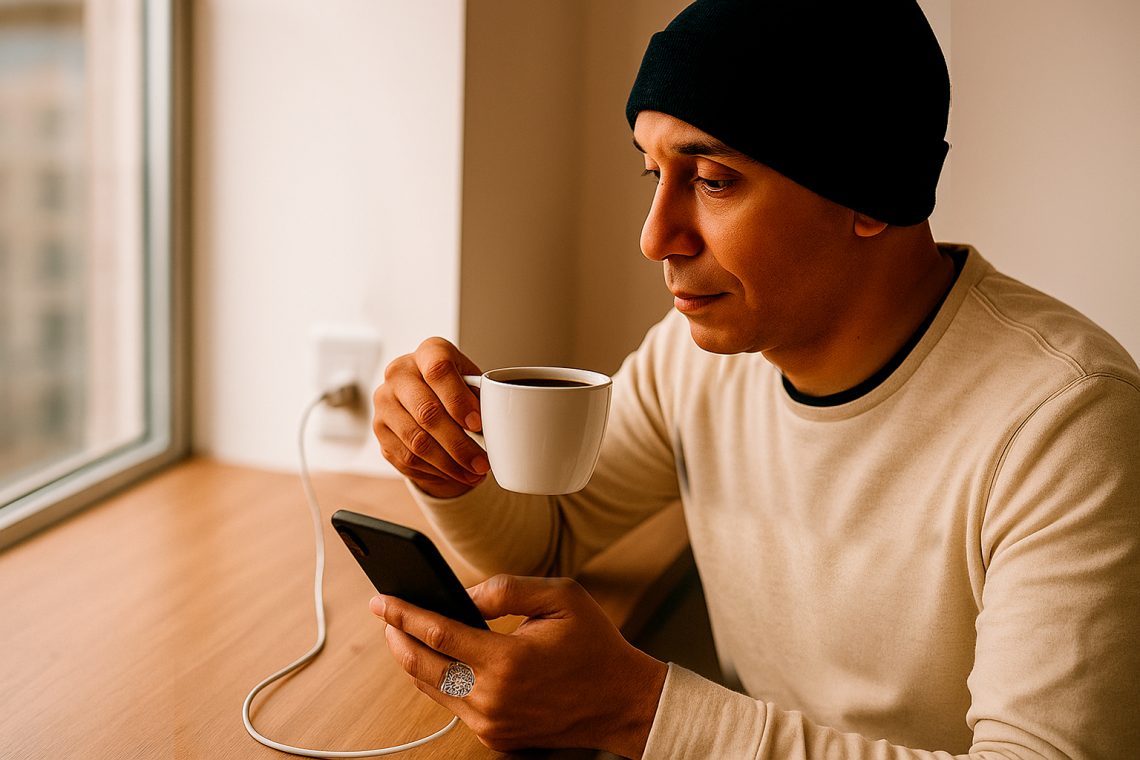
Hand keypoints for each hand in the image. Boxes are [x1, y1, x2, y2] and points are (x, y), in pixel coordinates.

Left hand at [370, 575, 667, 757]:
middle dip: (397, 638)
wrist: (621, 701)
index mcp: (507, 661)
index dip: (403, 614)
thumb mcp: (561, 597)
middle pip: (422, 667)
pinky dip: (440, 681)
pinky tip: (440, 659)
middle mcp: (493, 697)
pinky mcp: (495, 736)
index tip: (381, 600)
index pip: (437, 634)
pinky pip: (454, 705)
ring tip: (407, 633)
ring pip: (433, 689)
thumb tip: (462, 595)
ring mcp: (492, 722)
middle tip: (386, 615)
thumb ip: (507, 589)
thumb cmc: (593, 644)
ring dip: (415, 660)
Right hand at [372, 337, 489, 497]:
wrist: (429, 395)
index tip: (477, 424)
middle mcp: (399, 372)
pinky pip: (406, 457)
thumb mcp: (472, 383)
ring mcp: (384, 401)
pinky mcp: (379, 430)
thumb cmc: (456, 387)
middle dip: (459, 444)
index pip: (439, 370)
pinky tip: (454, 474)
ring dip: (449, 464)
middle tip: (482, 463)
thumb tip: (494, 425)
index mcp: (428, 352)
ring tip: (473, 474)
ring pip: (417, 441)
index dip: (459, 400)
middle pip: (427, 411)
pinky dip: (434, 471)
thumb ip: (481, 397)